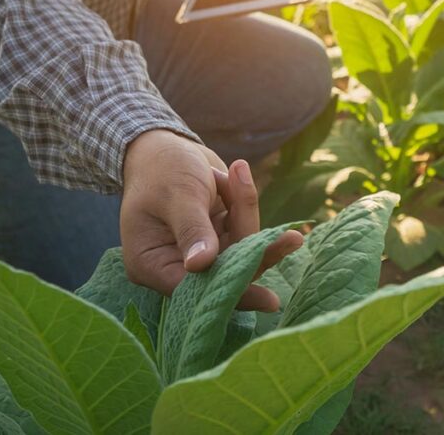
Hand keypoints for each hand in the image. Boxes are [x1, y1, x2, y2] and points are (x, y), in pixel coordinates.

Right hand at [120, 130, 301, 303]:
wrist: (162, 144)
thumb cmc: (161, 168)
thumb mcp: (178, 195)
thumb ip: (193, 228)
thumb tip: (201, 264)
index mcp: (152, 264)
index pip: (196, 290)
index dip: (233, 292)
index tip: (269, 300)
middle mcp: (175, 264)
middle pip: (226, 271)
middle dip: (256, 251)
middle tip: (292, 238)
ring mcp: (199, 250)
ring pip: (240, 248)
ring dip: (246, 211)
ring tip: (239, 172)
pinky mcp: (217, 234)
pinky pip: (243, 227)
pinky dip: (243, 201)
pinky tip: (236, 172)